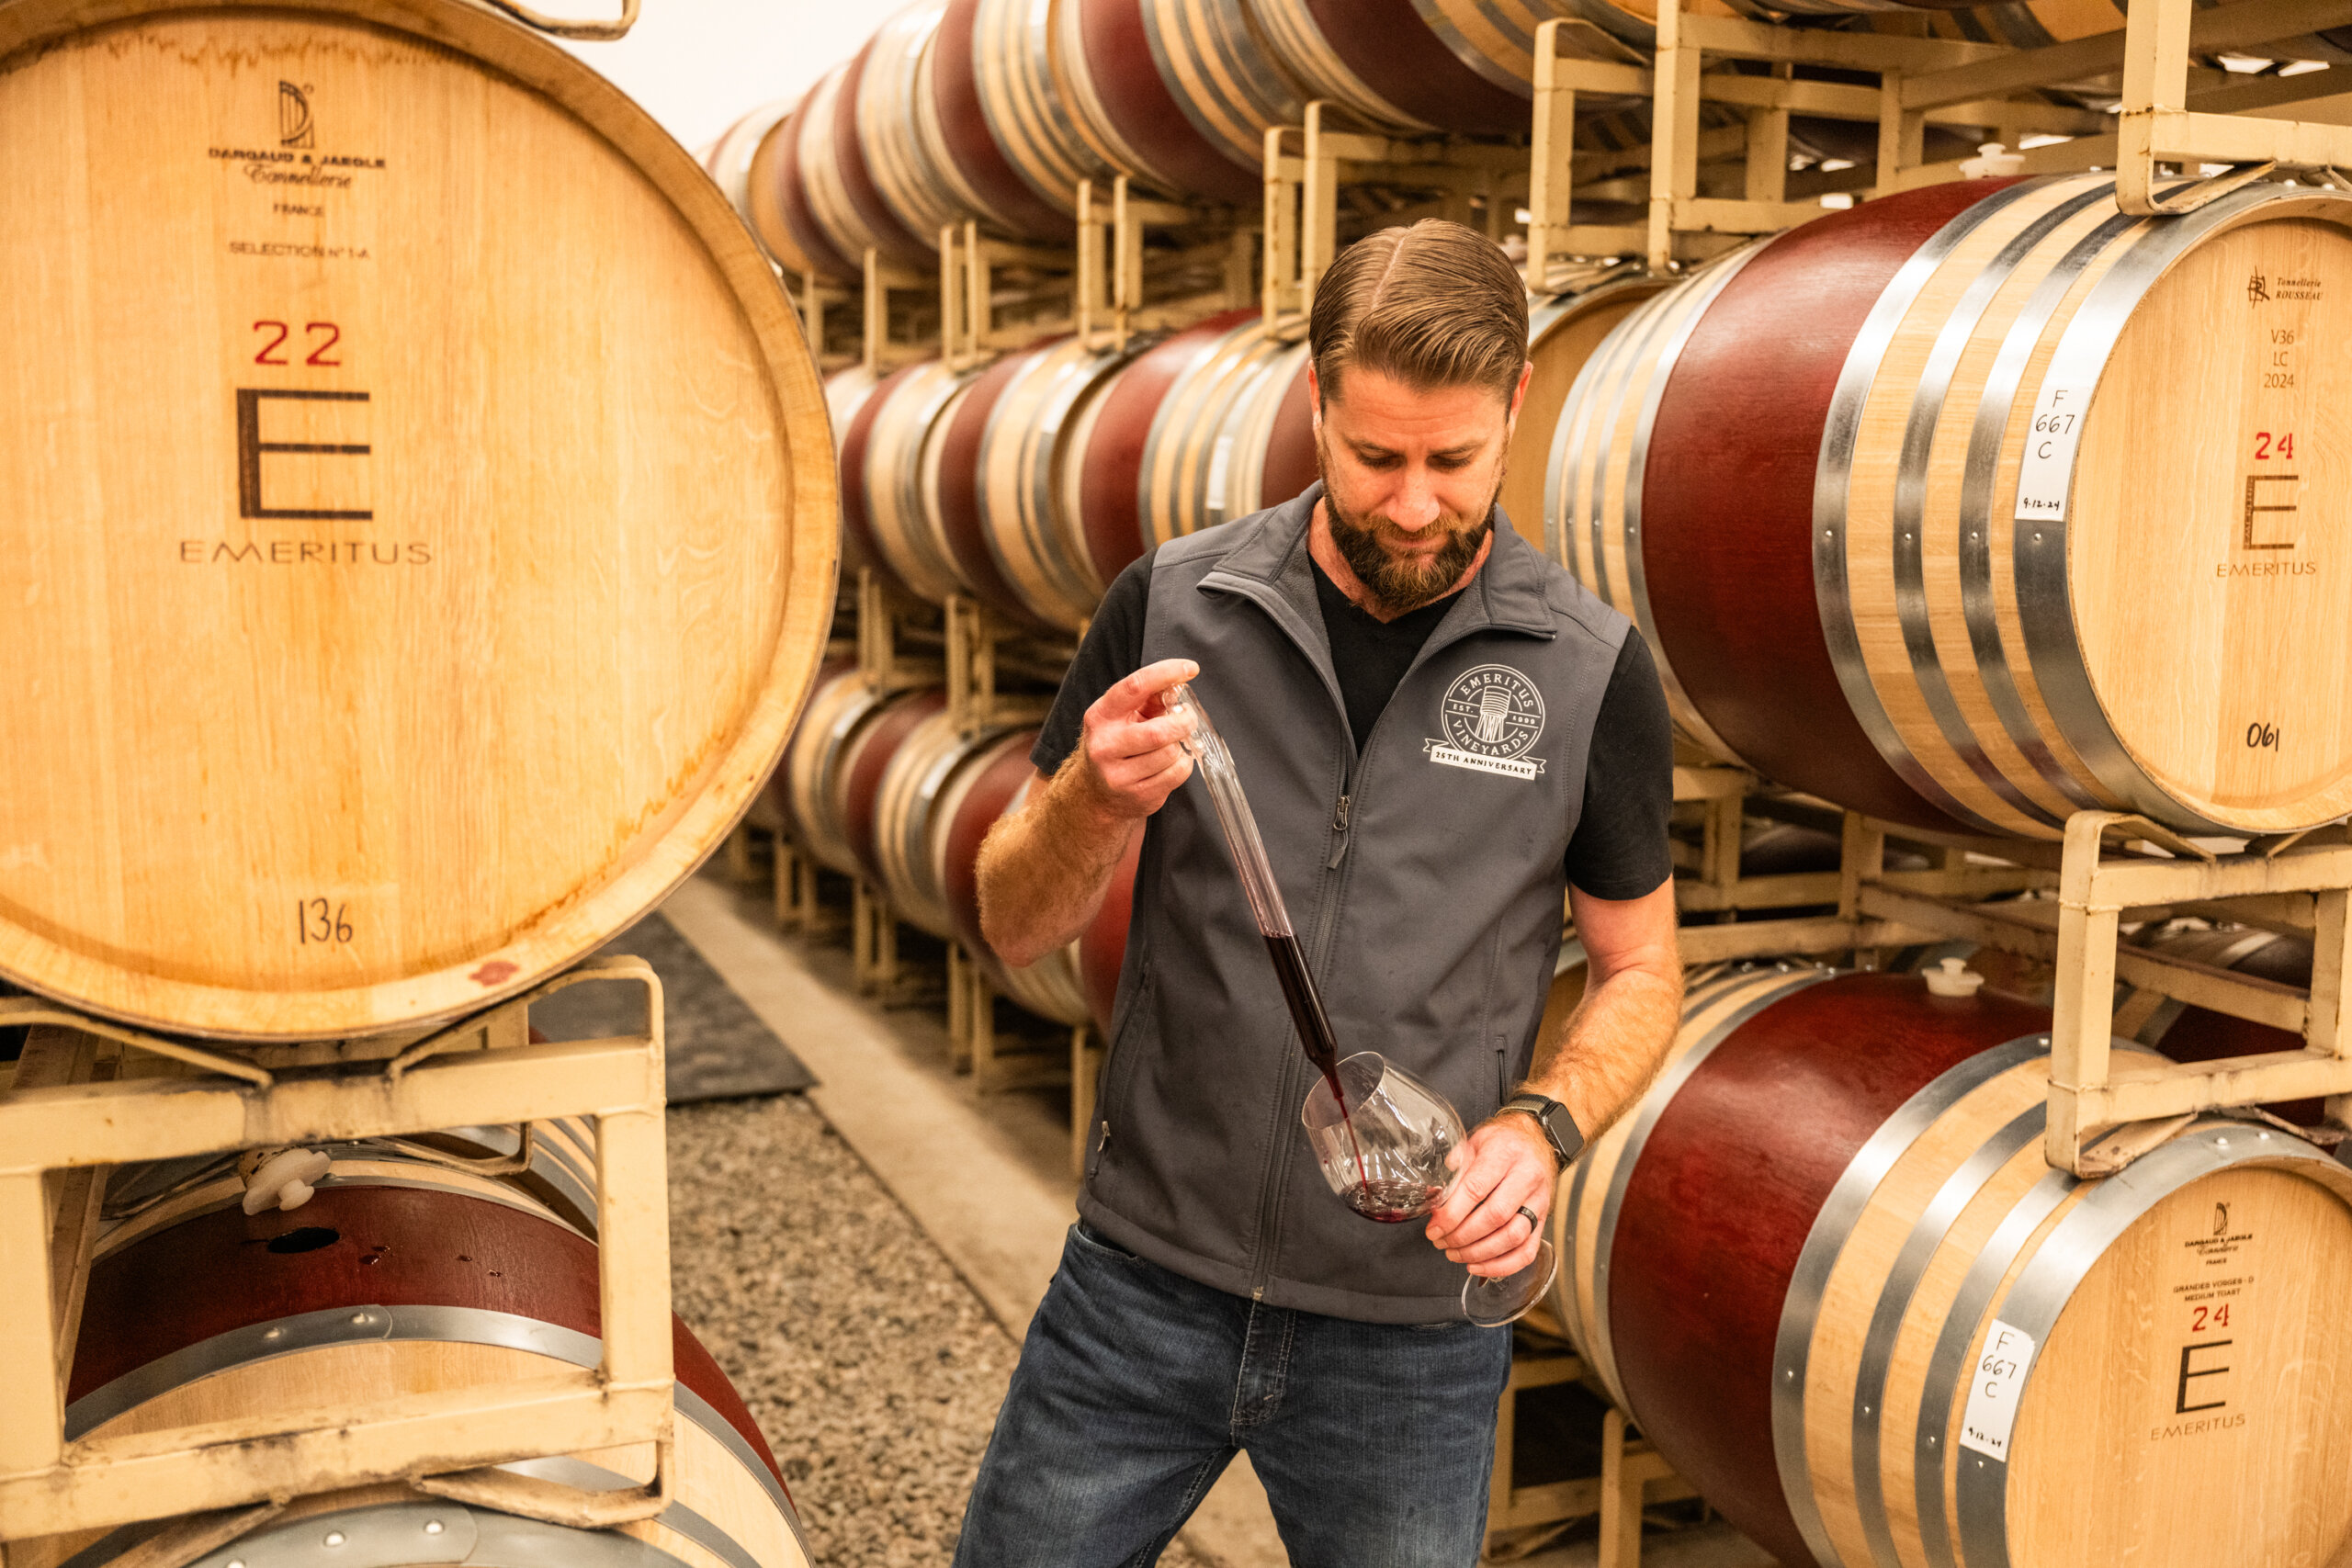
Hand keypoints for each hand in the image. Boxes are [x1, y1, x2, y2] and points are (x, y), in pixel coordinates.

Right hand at [1078, 658, 1199, 820]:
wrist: (1096, 794)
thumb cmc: (1116, 745)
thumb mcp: (1123, 717)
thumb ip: (1149, 698)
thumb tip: (1179, 682)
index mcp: (1100, 716)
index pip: (1135, 686)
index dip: (1166, 673)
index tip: (1190, 668)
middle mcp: (1104, 745)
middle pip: (1159, 731)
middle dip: (1184, 722)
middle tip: (1188, 719)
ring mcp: (1119, 774)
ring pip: (1170, 753)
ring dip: (1181, 746)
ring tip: (1172, 745)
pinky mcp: (1137, 795)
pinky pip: (1176, 774)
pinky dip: (1183, 764)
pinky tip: (1170, 763)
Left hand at [1424, 1114, 1554, 1277]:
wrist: (1535, 1140)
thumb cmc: (1501, 1142)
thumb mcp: (1475, 1141)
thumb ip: (1455, 1164)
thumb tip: (1435, 1191)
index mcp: (1506, 1154)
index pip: (1477, 1189)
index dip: (1452, 1214)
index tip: (1434, 1227)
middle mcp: (1527, 1177)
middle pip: (1495, 1216)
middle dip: (1462, 1236)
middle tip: (1440, 1241)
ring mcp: (1539, 1202)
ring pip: (1513, 1237)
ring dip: (1479, 1253)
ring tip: (1454, 1253)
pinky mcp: (1543, 1221)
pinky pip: (1527, 1252)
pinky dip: (1502, 1266)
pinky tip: (1478, 1266)